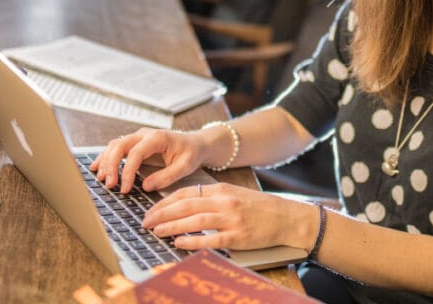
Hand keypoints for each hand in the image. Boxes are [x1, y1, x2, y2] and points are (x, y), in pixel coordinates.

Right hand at [90, 127, 205, 192]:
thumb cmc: (191, 153)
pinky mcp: (135, 144)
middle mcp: (145, 134)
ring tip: (102, 179)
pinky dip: (106, 157)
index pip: (136, 153)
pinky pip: (116, 148)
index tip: (125, 189)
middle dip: (111, 165)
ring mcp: (138, 137)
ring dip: (106, 162)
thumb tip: (146, 186)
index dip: (128, 171)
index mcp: (158, 137)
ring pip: (115, 145)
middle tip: (110, 185)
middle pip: (120, 145)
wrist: (196, 143)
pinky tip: (96, 168)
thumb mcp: (185, 166)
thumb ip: (166, 176)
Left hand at [141, 183, 315, 251]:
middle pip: (185, 206)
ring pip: (194, 221)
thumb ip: (211, 198)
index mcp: (222, 189)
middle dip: (162, 214)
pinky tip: (178, 242)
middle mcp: (225, 202)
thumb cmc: (259, 208)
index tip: (151, 209)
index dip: (165, 201)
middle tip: (146, 222)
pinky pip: (210, 239)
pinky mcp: (238, 237)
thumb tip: (183, 206)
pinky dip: (192, 241)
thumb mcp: (234, 194)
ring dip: (172, 227)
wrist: (287, 217)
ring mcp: (231, 219)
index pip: (186, 192)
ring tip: (156, 231)